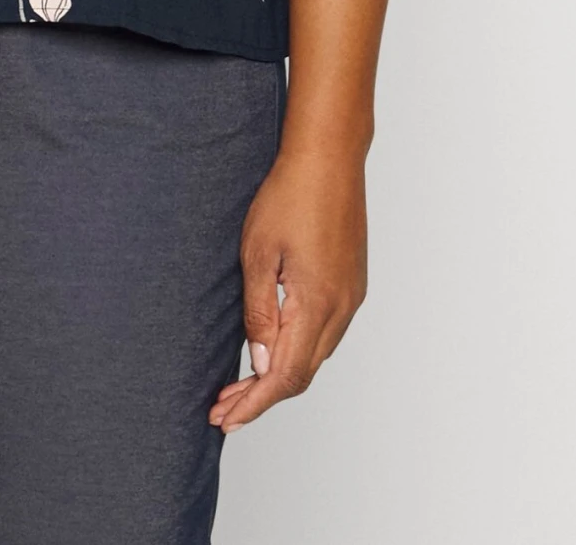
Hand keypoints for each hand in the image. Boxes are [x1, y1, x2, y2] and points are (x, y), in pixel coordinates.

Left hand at [209, 143, 367, 432]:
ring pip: (315, 355)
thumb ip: (259, 312)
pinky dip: (297, 350)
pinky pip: (325, 333)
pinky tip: (272, 348)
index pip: (285, 375)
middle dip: (261, 396)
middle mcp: (341, 308)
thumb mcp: (258, 253)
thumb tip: (259, 362)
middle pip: (302, 374)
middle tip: (223, 406)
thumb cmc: (289, 195)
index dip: (254, 403)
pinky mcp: (352, 284)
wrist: (328, 158)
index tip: (226, 418)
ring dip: (279, 374)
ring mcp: (351, 297)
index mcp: (317, 304)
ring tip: (240, 384)